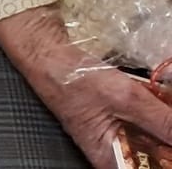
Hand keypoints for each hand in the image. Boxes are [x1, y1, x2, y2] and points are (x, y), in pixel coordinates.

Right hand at [0, 5, 171, 166]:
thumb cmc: (72, 78)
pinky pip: (146, 120)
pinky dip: (157, 108)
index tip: (170, 135)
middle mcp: (115, 151)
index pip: (148, 168)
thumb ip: (161, 120)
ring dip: (163, 118)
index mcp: (111, 158)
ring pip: (154, 135)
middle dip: (166, 133)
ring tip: (163, 99)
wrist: (48, 51)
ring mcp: (117, 132)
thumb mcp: (125, 98)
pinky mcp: (119, 115)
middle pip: (154, 154)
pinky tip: (161, 95)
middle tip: (165, 108)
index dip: (165, 157)